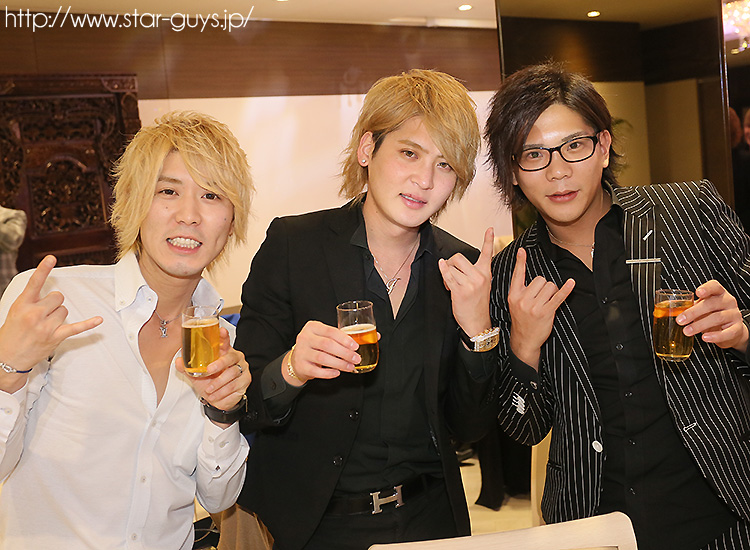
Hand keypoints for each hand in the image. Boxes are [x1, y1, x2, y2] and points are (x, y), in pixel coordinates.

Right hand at [0, 255, 101, 391]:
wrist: (8, 357)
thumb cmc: (13, 332)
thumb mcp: (16, 311)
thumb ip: (31, 299)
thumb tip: (50, 292)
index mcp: (23, 304)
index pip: (34, 283)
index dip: (43, 269)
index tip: (52, 258)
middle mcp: (34, 314)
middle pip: (58, 296)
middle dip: (53, 303)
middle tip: (42, 315)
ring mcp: (46, 326)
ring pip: (65, 310)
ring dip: (58, 316)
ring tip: (45, 325)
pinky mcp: (56, 336)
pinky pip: (76, 327)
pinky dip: (88, 324)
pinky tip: (99, 319)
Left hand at [176, 327, 250, 419]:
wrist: (218, 400)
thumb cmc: (209, 382)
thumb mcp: (196, 375)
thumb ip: (188, 368)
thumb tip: (178, 361)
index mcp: (223, 352)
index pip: (225, 341)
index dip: (223, 336)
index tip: (221, 331)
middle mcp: (235, 358)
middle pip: (230, 357)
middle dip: (219, 364)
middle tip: (209, 370)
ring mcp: (242, 368)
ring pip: (232, 373)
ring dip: (218, 383)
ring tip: (209, 389)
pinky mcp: (245, 380)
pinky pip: (235, 385)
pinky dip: (222, 391)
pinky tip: (215, 394)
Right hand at [282, 320, 359, 384]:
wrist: (296, 360)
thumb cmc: (314, 347)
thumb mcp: (322, 337)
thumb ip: (335, 339)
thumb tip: (353, 347)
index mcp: (312, 327)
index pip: (330, 332)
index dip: (345, 340)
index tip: (355, 347)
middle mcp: (305, 338)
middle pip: (327, 344)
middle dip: (344, 353)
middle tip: (356, 358)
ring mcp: (301, 352)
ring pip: (322, 358)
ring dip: (339, 363)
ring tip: (350, 367)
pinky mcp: (301, 366)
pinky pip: (317, 371)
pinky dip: (329, 373)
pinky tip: (337, 373)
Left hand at [438, 227, 493, 336]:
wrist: (477, 323)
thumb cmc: (476, 304)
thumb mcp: (481, 285)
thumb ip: (472, 273)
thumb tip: (453, 264)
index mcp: (485, 273)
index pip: (488, 253)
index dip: (488, 240)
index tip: (490, 229)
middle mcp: (479, 276)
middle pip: (458, 257)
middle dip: (450, 263)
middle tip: (451, 273)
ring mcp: (470, 283)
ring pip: (451, 267)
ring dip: (446, 273)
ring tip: (450, 284)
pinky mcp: (460, 290)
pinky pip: (448, 275)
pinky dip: (443, 271)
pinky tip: (442, 271)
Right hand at [507, 247, 574, 368]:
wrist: (523, 340)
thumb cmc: (521, 319)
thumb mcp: (514, 303)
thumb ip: (520, 289)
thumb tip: (528, 273)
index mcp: (513, 295)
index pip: (517, 275)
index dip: (520, 262)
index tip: (522, 250)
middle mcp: (523, 299)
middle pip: (540, 279)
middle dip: (544, 286)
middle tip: (541, 298)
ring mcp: (534, 306)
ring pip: (549, 286)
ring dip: (552, 292)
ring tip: (547, 302)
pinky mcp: (546, 312)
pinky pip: (558, 297)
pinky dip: (566, 289)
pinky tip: (571, 283)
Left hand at [677, 280, 748, 353]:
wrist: (731, 330)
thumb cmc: (713, 315)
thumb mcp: (703, 308)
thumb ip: (691, 306)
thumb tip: (667, 310)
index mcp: (719, 294)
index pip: (715, 286)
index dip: (707, 288)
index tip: (697, 292)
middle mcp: (728, 302)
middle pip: (711, 304)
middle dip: (693, 312)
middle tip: (680, 320)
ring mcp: (734, 315)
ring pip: (717, 318)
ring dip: (699, 325)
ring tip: (687, 331)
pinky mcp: (737, 329)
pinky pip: (727, 333)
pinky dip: (715, 336)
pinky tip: (705, 338)